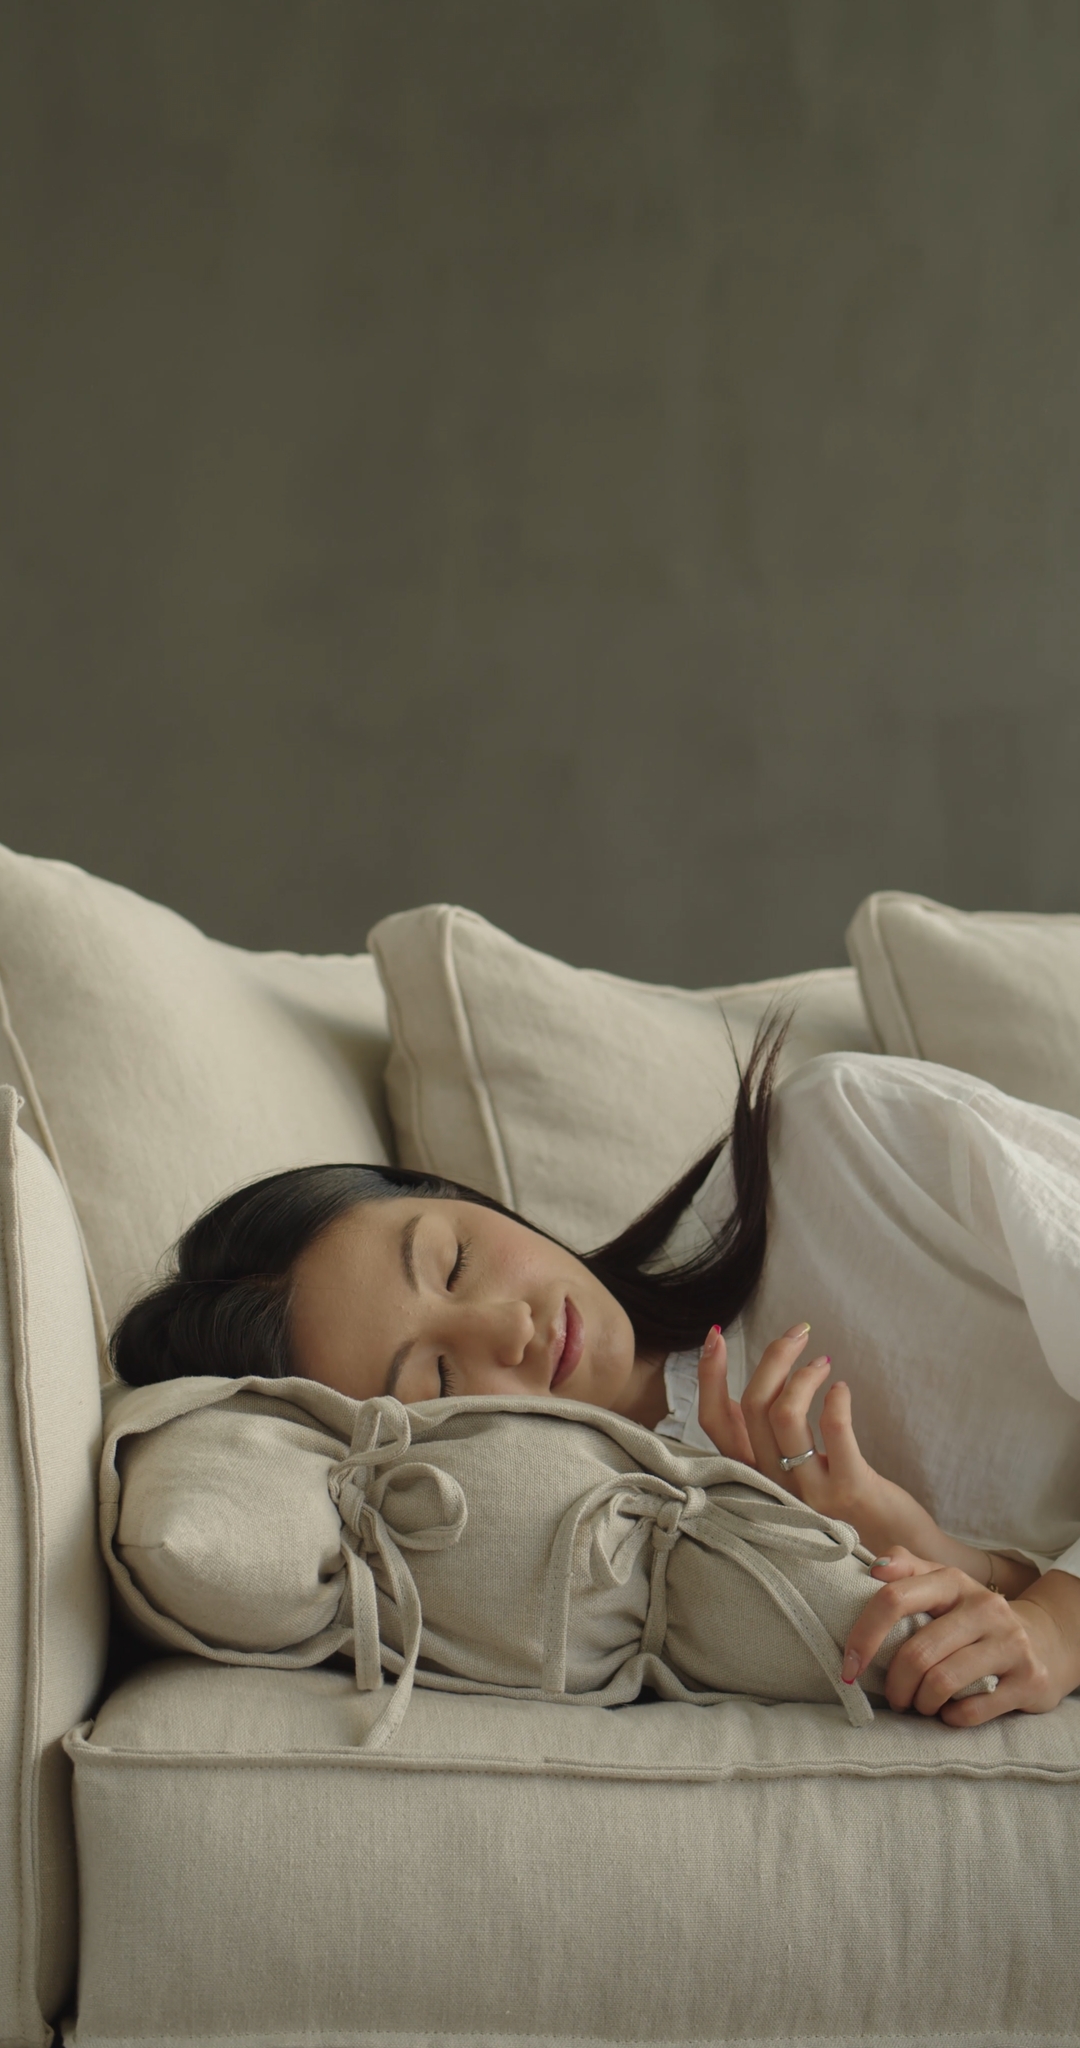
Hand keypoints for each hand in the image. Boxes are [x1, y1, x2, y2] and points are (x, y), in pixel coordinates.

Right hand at [695, 1324, 926, 1553]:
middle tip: (798, 1334)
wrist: (892, 1554)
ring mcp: (808, 1492)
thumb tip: (749, 1387)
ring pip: (784, 1414)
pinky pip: (832, 1431)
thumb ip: (763, 1441)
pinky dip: (835, 1399)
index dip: (709, 1376)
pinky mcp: (847, 1490)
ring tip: (823, 1362)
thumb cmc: (841, 1504)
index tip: (715, 1335)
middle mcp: (771, 1486)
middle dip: (773, 1357)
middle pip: (752, 1405)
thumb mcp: (791, 1474)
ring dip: (803, 1375)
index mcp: (752, 1476)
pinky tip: (841, 1389)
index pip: (713, 1421)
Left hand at [841, 1547, 1079, 1723]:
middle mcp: (984, 1607)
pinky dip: (950, 1718)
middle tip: (894, 1697)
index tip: (849, 1666)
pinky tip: (949, 1712)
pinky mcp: (1028, 1680)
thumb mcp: (944, 1584)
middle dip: (895, 1684)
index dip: (863, 1635)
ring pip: (942, 1682)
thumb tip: (874, 1568)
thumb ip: (906, 1568)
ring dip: (920, 1703)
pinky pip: (972, 1710)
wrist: (1043, 1641)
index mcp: (953, 1581)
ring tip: (920, 1705)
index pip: (895, 1599)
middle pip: (917, 1653)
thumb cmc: (973, 1617)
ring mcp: (1009, 1643)